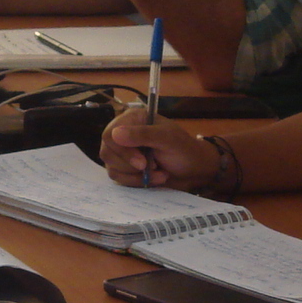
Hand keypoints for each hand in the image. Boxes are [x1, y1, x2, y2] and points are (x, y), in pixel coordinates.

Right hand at [101, 111, 220, 190]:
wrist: (194, 170)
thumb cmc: (184, 150)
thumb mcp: (168, 139)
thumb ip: (143, 135)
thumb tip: (115, 134)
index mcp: (132, 120)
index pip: (110, 134)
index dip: (122, 151)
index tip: (142, 163)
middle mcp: (123, 134)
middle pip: (107, 152)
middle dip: (130, 166)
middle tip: (153, 167)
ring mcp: (122, 153)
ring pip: (112, 168)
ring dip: (136, 176)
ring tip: (159, 173)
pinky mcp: (125, 169)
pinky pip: (119, 178)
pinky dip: (137, 182)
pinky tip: (155, 178)